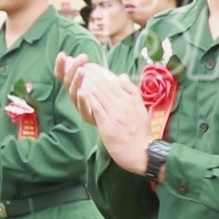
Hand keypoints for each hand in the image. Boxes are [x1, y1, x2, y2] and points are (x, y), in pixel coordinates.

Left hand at [57, 52, 153, 174]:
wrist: (142, 152)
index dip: (100, 73)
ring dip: (88, 84)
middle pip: (104, 87)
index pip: (112, 82)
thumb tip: (122, 76)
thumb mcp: (141, 108)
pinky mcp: (108, 126)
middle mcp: (122, 105)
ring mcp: (115, 115)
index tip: (90, 66)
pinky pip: (97, 110)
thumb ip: (131, 91)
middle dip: (91, 75)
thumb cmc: (141, 133)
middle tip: (79, 66)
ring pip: (100, 96)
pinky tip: (81, 92)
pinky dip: (89, 99)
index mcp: (129, 100)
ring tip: (77, 75)